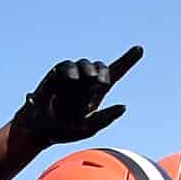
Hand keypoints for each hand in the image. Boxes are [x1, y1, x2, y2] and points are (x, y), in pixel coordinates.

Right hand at [8, 46, 141, 149]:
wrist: (40, 130)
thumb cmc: (66, 131)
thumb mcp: (89, 129)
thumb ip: (106, 118)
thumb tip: (124, 106)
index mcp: (96, 92)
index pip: (114, 73)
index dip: (127, 60)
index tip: (140, 49)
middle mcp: (86, 81)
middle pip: (100, 67)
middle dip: (102, 72)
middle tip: (100, 83)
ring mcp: (71, 77)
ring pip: (85, 64)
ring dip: (88, 70)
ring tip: (89, 80)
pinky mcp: (56, 74)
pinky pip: (66, 66)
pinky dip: (70, 70)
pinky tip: (73, 79)